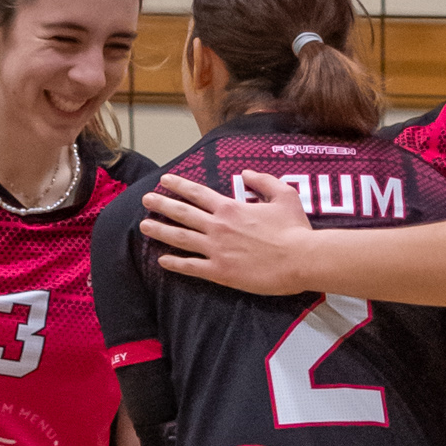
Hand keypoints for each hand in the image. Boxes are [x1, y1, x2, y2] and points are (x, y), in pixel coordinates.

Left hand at [138, 170, 314, 294]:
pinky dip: (175, 263)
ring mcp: (216, 250)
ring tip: (144, 227)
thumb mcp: (283, 195)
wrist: (301, 259)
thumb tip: (245, 173)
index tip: (164, 181)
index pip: (197, 193)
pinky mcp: (220, 271)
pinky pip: (191, 267)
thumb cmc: (294, 228)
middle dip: (161, 205)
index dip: (179, 185)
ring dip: (160, 231)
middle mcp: (218, 226)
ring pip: (180, 238)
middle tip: (145, 200)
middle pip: (182, 213)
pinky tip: (162, 260)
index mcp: (231, 207)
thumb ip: (262, 181)